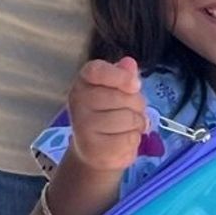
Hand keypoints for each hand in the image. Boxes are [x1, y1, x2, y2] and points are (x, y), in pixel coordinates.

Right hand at [64, 57, 147, 172]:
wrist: (94, 150)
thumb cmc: (108, 113)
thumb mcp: (117, 90)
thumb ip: (123, 75)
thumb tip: (129, 64)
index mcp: (83, 81)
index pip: (97, 71)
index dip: (120, 76)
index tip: (136, 85)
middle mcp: (77, 101)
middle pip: (122, 97)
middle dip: (137, 104)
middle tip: (132, 111)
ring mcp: (82, 126)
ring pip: (128, 119)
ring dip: (138, 124)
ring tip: (128, 127)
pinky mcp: (93, 149)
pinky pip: (129, 139)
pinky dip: (134, 140)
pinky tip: (123, 141)